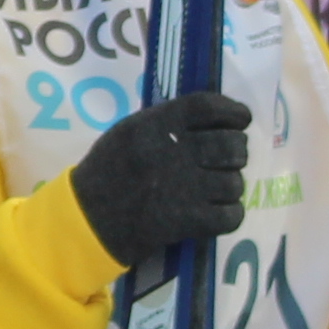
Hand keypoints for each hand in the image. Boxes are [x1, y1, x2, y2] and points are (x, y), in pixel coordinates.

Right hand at [66, 92, 250, 262]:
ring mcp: (183, 188)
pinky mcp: (187, 221)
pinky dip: (229, 215)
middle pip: (230, 144)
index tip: (241, 119)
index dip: (232, 111)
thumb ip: (166, 121)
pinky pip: (231, 215)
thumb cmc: (107, 171)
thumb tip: (214, 119)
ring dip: (230, 187)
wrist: (87, 220)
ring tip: (215, 190)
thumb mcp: (128, 132)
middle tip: (229, 160)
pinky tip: (216, 213)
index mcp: (155, 125)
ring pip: (235, 183)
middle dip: (237, 152)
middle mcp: (173, 153)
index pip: (207, 106)